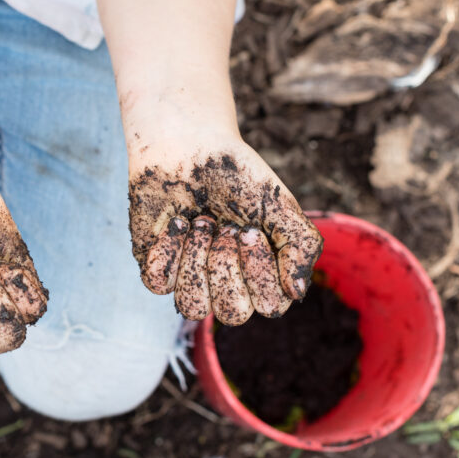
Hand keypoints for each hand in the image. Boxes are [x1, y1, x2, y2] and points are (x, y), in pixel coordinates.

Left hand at [128, 138, 321, 323]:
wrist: (190, 144)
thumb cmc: (239, 176)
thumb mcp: (281, 207)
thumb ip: (300, 247)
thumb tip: (295, 293)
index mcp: (261, 278)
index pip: (269, 306)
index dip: (258, 269)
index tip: (250, 227)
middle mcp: (227, 285)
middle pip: (231, 312)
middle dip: (226, 263)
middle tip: (225, 226)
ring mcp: (190, 278)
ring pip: (193, 306)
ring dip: (197, 258)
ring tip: (200, 222)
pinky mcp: (158, 266)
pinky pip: (157, 283)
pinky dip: (168, 248)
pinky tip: (176, 221)